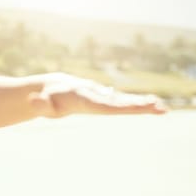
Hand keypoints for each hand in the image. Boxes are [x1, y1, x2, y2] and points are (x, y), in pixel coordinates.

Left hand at [29, 82, 165, 117]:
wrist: (53, 87)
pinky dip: (138, 104)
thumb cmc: (47, 99)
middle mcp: (95, 94)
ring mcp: (101, 95)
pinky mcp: (104, 98)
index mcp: (83, 97)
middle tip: (157, 106)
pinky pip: (123, 101)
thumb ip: (39, 104)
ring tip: (162, 108)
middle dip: (137, 105)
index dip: (119, 107)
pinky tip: (155, 107)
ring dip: (142, 104)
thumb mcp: (41, 104)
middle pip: (118, 102)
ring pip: (124, 100)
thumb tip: (32, 101)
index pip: (103, 105)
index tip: (134, 108)